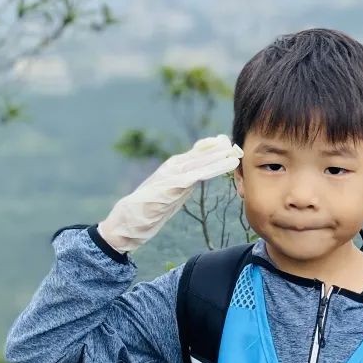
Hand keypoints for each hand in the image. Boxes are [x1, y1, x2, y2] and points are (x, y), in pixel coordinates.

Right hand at [97, 134, 242, 252]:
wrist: (127, 221)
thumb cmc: (144, 210)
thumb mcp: (165, 195)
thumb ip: (178, 186)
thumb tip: (190, 182)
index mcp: (170, 170)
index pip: (193, 156)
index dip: (208, 149)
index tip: (223, 143)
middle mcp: (172, 169)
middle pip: (199, 155)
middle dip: (216, 148)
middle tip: (231, 141)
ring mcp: (173, 175)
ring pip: (202, 162)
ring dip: (219, 155)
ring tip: (234, 149)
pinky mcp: (175, 185)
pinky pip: (200, 174)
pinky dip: (216, 167)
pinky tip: (228, 164)